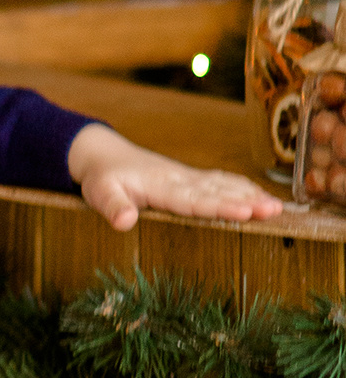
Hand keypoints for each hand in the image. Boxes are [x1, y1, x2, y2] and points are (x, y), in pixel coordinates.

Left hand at [67, 121, 280, 233]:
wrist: (104, 154)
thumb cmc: (102, 178)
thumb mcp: (100, 193)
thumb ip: (113, 207)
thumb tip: (125, 222)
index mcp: (161, 187)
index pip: (194, 200)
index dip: (220, 207)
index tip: (245, 212)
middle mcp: (180, 180)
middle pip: (218, 192)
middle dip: (247, 201)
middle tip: (275, 211)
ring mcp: (188, 178)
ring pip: (224, 186)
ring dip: (251, 195)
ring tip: (278, 207)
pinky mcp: (191, 179)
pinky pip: (221, 182)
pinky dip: (243, 188)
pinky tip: (261, 196)